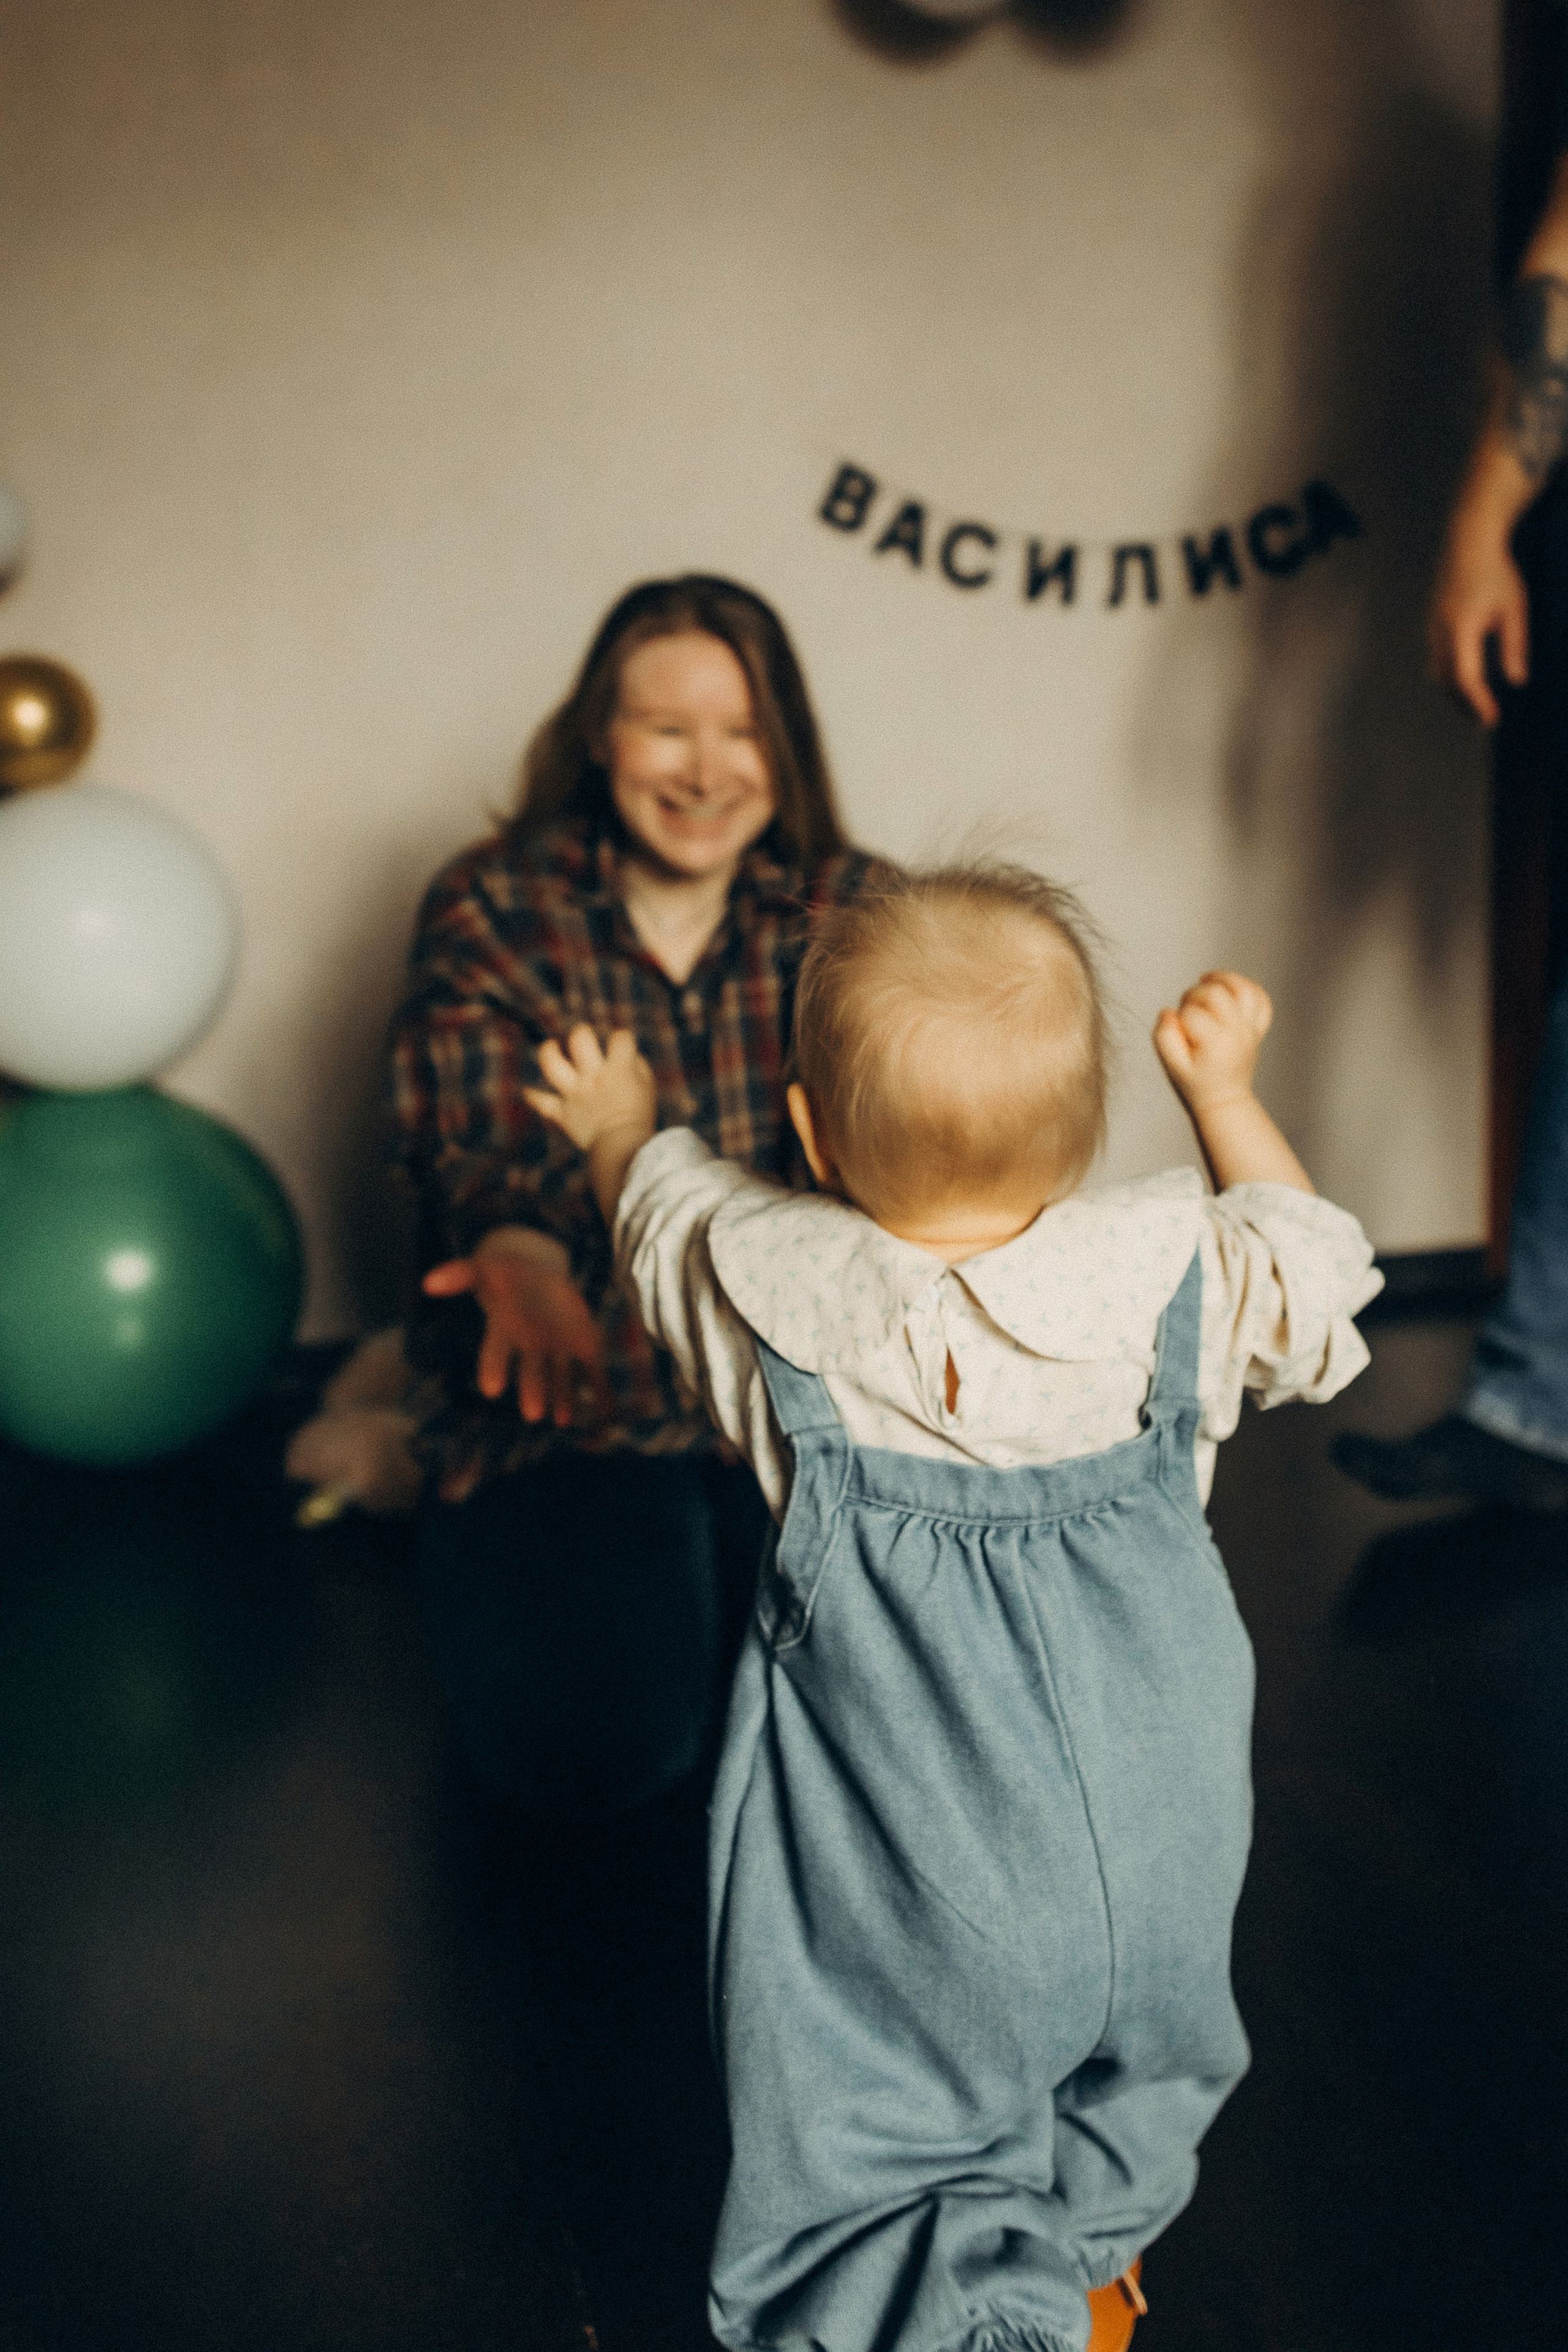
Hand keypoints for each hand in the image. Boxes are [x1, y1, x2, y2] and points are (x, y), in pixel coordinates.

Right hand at [422, 1232, 605, 1428]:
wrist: (539, 1280)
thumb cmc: (508, 1278)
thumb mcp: (486, 1270)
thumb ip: (460, 1274)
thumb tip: (428, 1282)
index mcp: (507, 1332)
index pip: (496, 1353)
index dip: (494, 1369)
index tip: (491, 1389)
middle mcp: (531, 1347)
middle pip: (532, 1371)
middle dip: (533, 1391)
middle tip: (532, 1414)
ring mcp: (559, 1349)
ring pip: (562, 1377)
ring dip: (564, 1397)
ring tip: (563, 1419)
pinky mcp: (584, 1347)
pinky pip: (593, 1372)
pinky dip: (601, 1391)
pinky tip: (607, 1411)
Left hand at [524, 1024, 655, 1155]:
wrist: (623, 1147)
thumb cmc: (640, 1117)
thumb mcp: (648, 1087)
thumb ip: (637, 1066)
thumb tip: (628, 1055)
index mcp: (618, 1069)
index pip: (620, 1038)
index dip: (622, 1037)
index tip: (622, 1044)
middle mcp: (593, 1076)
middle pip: (580, 1040)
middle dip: (581, 1033)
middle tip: (583, 1037)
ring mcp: (575, 1094)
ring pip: (552, 1064)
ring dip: (549, 1052)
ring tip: (551, 1047)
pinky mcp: (564, 1113)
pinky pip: (543, 1104)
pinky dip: (534, 1097)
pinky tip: (527, 1092)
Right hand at [1153, 971, 1272, 1114]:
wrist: (1225, 1099)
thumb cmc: (1198, 1084)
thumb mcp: (1174, 1066)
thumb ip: (1165, 1038)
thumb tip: (1167, 1012)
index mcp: (1216, 1043)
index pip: (1191, 1012)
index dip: (1179, 1015)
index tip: (1178, 1027)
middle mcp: (1237, 1032)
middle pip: (1215, 993)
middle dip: (1195, 993)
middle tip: (1187, 1007)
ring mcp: (1250, 1029)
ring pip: (1244, 989)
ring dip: (1224, 979)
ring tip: (1207, 979)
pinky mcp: (1257, 1028)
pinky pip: (1261, 1000)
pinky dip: (1249, 988)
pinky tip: (1232, 987)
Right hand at [1429, 511, 1528, 726]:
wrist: (1468, 541)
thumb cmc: (1495, 572)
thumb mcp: (1514, 608)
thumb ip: (1514, 645)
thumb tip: (1517, 680)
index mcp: (1461, 628)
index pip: (1466, 677)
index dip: (1478, 702)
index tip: (1492, 719)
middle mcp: (1440, 632)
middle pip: (1447, 682)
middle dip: (1465, 704)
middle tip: (1486, 718)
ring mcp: (1432, 629)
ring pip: (1438, 673)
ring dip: (1454, 693)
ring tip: (1474, 705)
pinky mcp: (1432, 626)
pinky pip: (1436, 660)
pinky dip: (1449, 677)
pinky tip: (1464, 679)